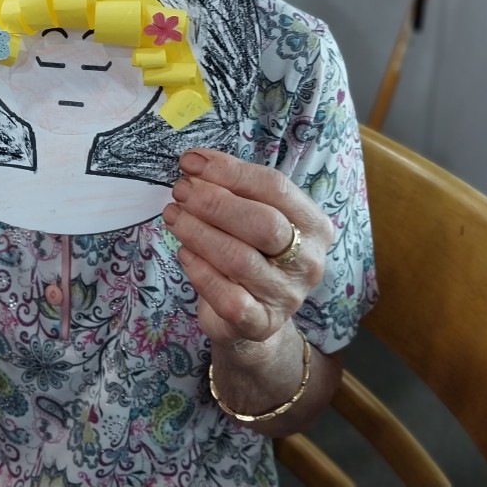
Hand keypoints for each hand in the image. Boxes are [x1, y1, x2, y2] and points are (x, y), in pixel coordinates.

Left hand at [164, 148, 329, 348]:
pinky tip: (184, 253)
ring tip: (173, 216)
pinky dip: (200, 271)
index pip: (275, 187)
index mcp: (313, 225)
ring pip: (240, 259)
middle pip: (263, 223)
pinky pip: (228, 297)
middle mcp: (308, 261)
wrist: (254, 316)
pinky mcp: (261, 324)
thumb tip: (195, 163)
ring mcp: (287, 296)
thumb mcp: (252, 214)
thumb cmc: (252, 251)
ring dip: (198, 232)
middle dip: (214, 202)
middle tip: (180, 191)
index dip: (229, 171)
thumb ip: (232, 187)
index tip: (190, 162)